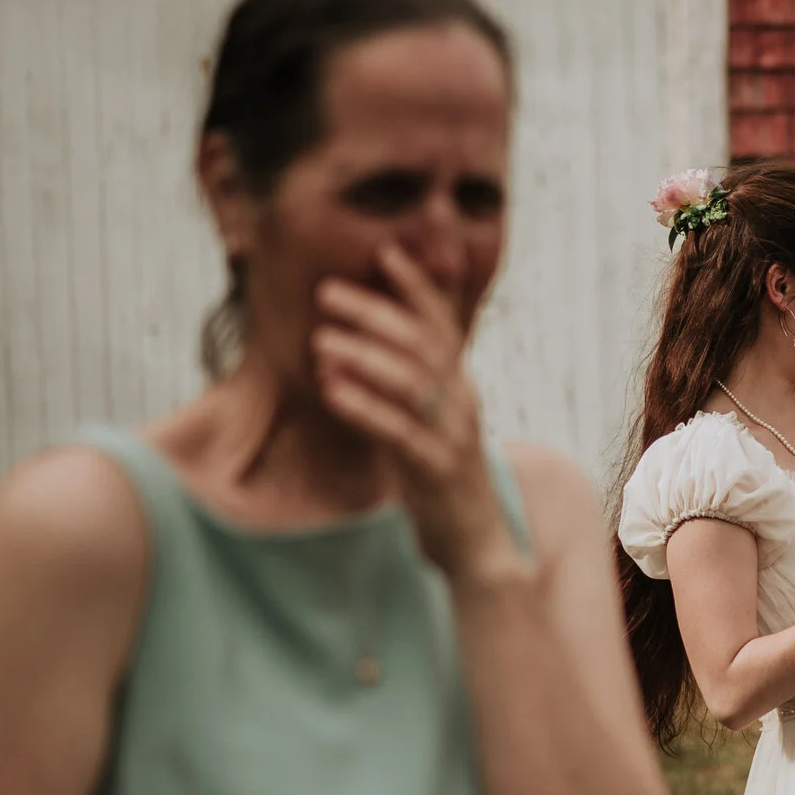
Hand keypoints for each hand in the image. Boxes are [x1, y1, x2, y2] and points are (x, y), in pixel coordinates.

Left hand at [314, 244, 518, 580]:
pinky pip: (401, 432)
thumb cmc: (438, 478)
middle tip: (327, 293)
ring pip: (412, 383)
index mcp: (460, 385)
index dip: (414, 286)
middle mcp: (463, 401)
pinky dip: (365, 408)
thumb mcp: (421, 422)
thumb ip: (396, 385)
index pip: (440, 323)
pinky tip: (332, 392)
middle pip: (422, 344)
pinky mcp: (439, 471)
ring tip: (320, 341)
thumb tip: (347, 347)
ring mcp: (454, 435)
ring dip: (364, 357)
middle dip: (374, 314)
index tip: (383, 252)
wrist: (474, 543)